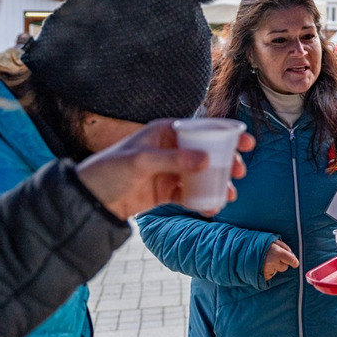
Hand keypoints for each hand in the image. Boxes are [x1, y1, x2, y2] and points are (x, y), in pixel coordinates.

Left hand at [76, 120, 253, 219]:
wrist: (90, 200)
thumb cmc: (109, 170)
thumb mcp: (140, 161)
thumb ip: (174, 159)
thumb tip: (207, 159)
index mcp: (165, 132)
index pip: (201, 128)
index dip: (226, 134)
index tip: (246, 142)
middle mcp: (170, 149)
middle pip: (208, 152)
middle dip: (227, 161)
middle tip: (239, 171)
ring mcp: (170, 171)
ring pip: (203, 174)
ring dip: (218, 183)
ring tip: (229, 195)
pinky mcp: (166, 191)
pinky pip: (191, 194)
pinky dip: (203, 200)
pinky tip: (211, 207)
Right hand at [263, 239, 298, 279]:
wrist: (244, 250)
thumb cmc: (260, 244)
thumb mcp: (273, 241)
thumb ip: (284, 247)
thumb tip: (293, 256)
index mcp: (277, 252)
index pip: (291, 260)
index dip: (294, 262)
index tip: (295, 263)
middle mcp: (273, 262)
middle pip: (285, 267)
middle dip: (282, 263)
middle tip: (273, 257)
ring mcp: (267, 269)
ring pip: (278, 271)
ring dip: (275, 267)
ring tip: (267, 261)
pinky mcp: (262, 275)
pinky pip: (270, 275)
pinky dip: (269, 271)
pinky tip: (263, 266)